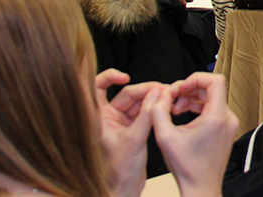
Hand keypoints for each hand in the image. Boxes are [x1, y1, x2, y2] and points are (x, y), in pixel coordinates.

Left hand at [95, 70, 163, 196]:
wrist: (123, 190)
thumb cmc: (118, 172)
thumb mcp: (134, 139)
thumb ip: (146, 115)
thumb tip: (156, 94)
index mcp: (99, 118)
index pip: (97, 88)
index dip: (109, 77)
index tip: (125, 77)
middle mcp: (107, 120)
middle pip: (125, 94)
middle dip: (143, 90)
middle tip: (161, 90)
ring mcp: (119, 125)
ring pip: (136, 103)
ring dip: (150, 100)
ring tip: (165, 98)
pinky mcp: (130, 132)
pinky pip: (142, 114)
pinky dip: (152, 110)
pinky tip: (162, 109)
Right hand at [153, 73, 238, 195]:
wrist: (200, 187)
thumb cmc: (188, 168)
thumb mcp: (165, 137)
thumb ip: (159, 111)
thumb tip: (159, 95)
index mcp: (216, 117)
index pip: (215, 80)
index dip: (195, 78)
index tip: (180, 87)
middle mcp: (227, 119)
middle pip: (211, 89)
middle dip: (189, 90)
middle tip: (172, 98)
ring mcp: (228, 125)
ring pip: (211, 99)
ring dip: (192, 99)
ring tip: (175, 108)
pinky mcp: (225, 130)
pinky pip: (213, 110)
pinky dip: (198, 108)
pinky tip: (183, 115)